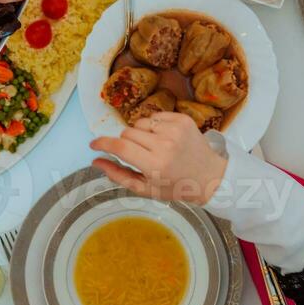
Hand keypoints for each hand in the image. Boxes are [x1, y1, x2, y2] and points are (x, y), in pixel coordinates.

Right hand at [91, 112, 228, 204]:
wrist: (209, 176)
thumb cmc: (175, 186)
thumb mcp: (145, 188)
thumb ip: (118, 175)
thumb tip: (95, 162)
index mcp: (155, 165)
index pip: (120, 147)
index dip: (103, 143)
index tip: (93, 144)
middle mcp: (164, 145)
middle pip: (127, 133)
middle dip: (126, 142)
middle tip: (138, 155)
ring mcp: (175, 130)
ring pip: (140, 123)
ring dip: (140, 133)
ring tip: (153, 147)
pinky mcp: (183, 119)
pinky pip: (155, 116)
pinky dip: (154, 126)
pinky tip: (165, 139)